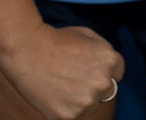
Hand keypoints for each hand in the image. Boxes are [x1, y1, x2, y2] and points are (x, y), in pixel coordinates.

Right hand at [0, 20, 125, 119]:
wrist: (27, 50)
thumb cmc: (57, 39)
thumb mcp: (88, 35)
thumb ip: (104, 52)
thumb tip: (112, 69)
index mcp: (110, 61)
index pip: (118, 72)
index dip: (102, 67)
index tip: (88, 65)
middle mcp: (102, 83)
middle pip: (106, 90)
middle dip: (93, 83)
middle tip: (72, 73)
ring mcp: (86, 101)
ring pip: (90, 104)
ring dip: (81, 97)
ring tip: (61, 81)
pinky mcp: (69, 115)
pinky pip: (74, 113)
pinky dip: (65, 106)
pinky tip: (54, 91)